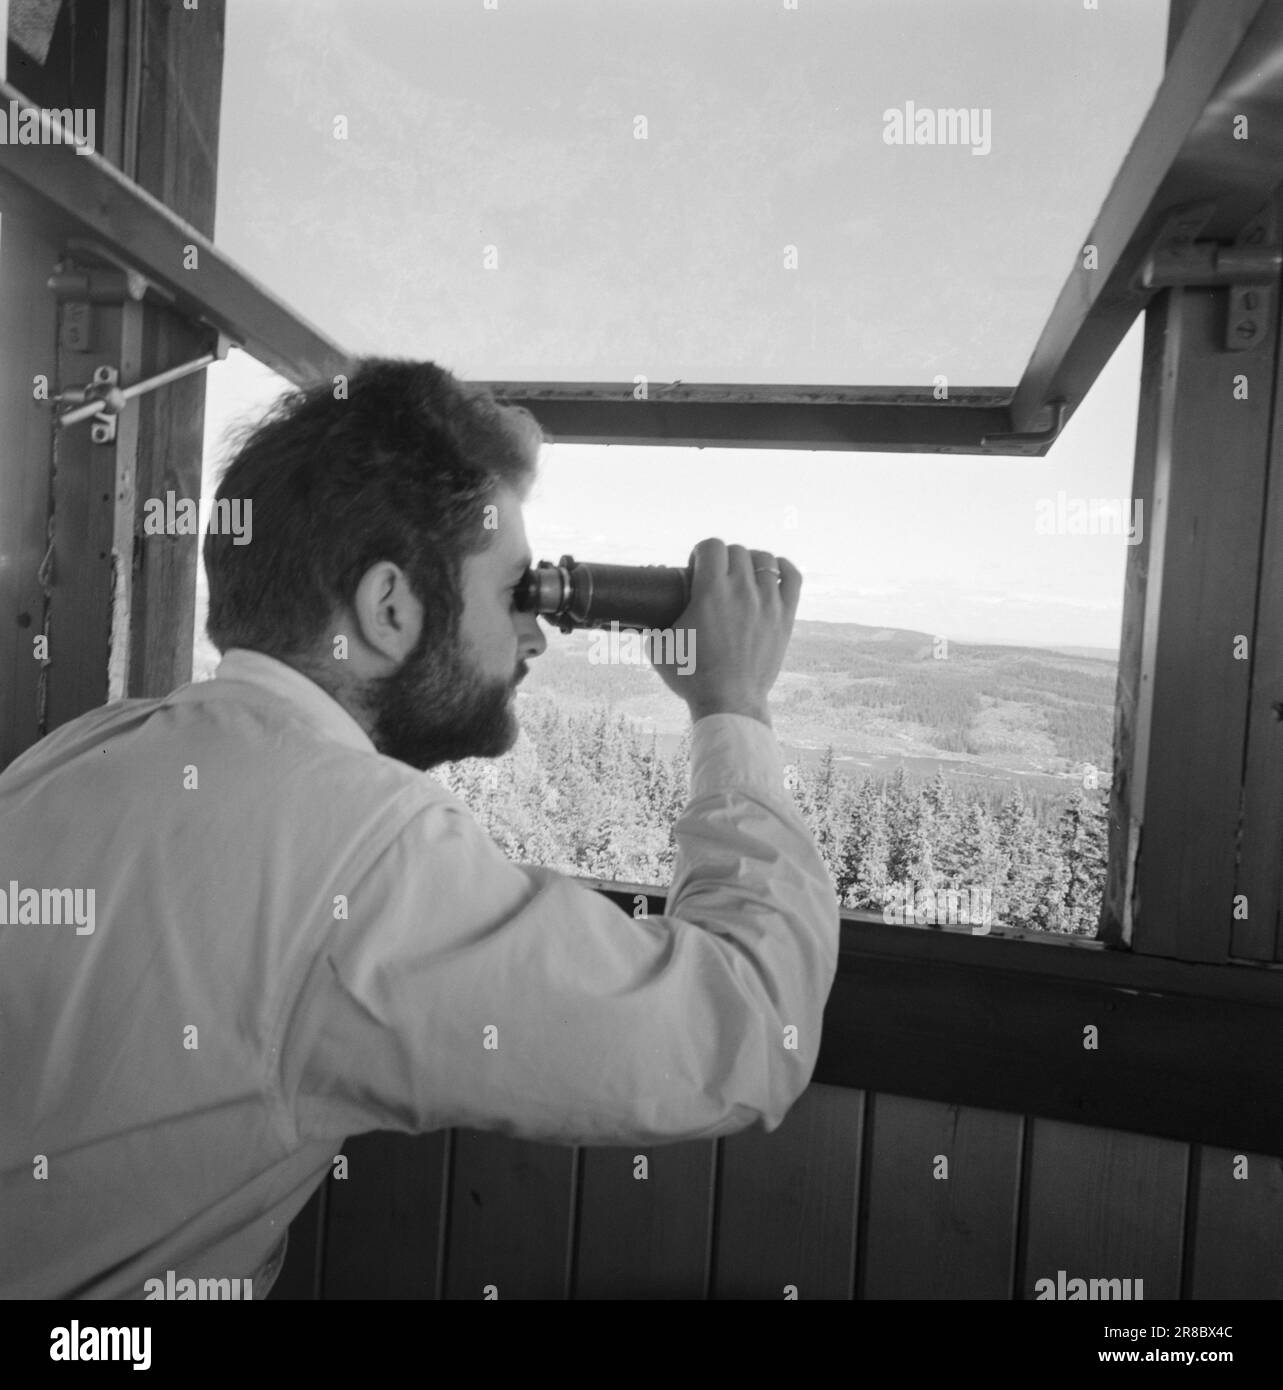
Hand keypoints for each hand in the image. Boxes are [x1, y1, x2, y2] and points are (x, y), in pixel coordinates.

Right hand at [646, 538, 800, 725]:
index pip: (711, 546)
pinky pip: (792, 577)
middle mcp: (742, 591)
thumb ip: (651, 624)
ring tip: (742, 576)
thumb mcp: (659, 647)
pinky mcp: (784, 618)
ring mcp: (767, 603)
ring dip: (751, 562)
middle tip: (715, 578)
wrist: (729, 703)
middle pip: (737, 551)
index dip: (700, 552)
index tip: (696, 569)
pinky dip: (783, 568)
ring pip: (765, 560)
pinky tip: (772, 572)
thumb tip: (643, 611)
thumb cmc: (691, 677)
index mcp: (711, 592)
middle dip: (722, 559)